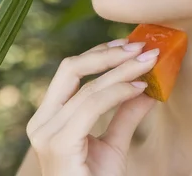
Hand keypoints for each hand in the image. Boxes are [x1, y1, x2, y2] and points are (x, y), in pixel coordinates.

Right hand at [25, 39, 158, 175]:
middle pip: (71, 69)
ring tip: (150, 64)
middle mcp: (42, 122)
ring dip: (122, 70)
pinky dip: (117, 92)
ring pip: (86, 87)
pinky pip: (91, 106)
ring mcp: (46, 132)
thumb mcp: (113, 145)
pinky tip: (139, 87)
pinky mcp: (58, 144)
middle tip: (142, 46)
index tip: (130, 44)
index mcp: (49, 118)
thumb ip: (125, 115)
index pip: (70, 72)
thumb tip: (149, 88)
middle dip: (108, 53)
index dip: (100, 53)